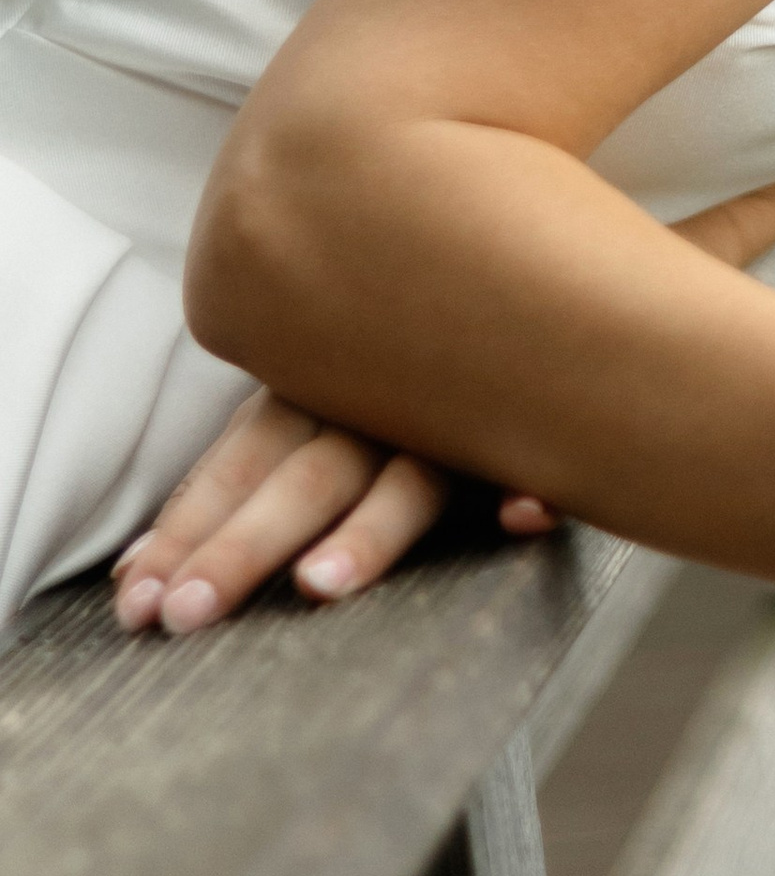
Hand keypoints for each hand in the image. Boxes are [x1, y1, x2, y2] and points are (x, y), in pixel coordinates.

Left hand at [112, 388, 559, 634]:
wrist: (524, 260)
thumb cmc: (400, 355)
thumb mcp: (315, 399)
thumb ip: (245, 479)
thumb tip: (132, 578)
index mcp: (315, 391)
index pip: (238, 466)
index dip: (185, 531)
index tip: (135, 604)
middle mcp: (377, 399)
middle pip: (304, 478)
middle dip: (241, 547)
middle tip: (186, 616)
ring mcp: (459, 414)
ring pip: (412, 475)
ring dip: (369, 529)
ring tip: (318, 587)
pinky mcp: (540, 426)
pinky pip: (540, 456)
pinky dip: (530, 482)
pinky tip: (522, 517)